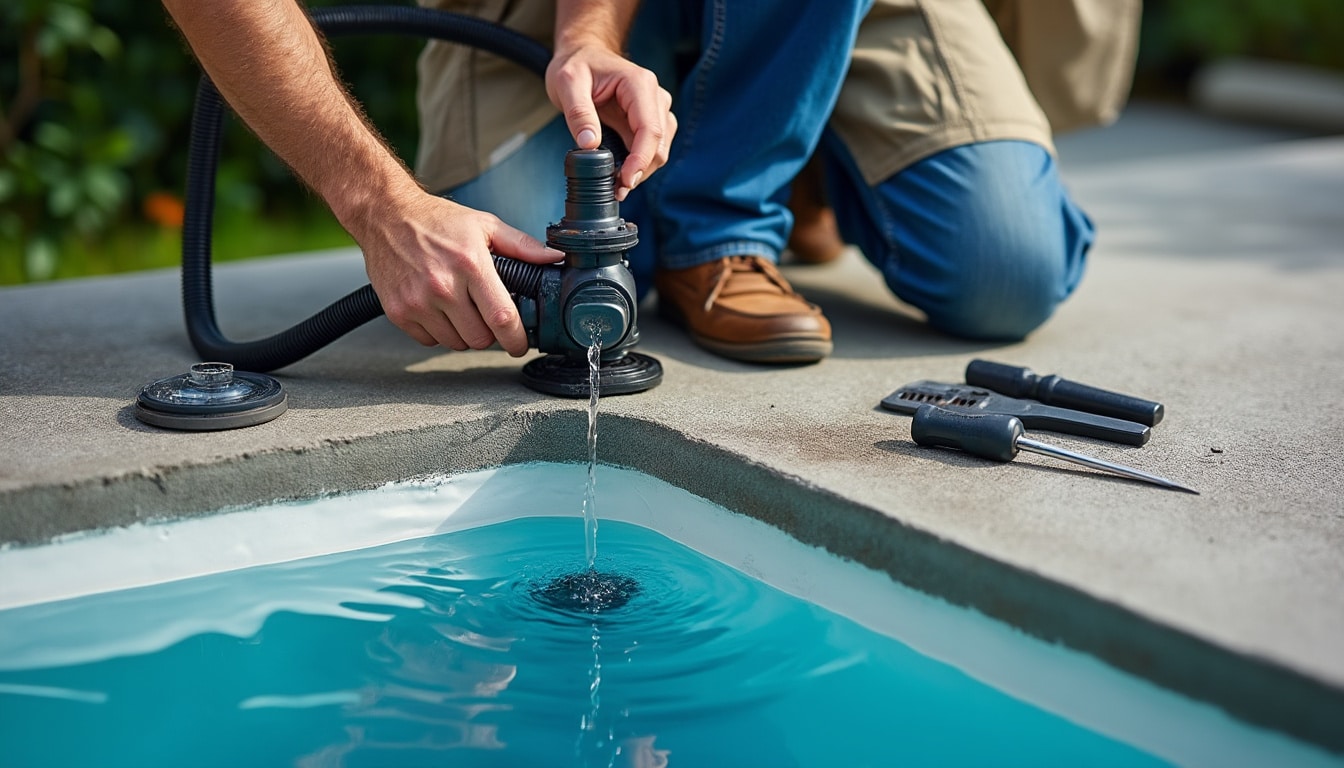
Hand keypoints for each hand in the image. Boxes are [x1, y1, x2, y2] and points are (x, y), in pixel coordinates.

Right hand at [356, 190, 562, 356]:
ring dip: (464, 333)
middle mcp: (443, 286)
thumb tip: (554, 257)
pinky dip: (438, 332)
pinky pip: (429, 341)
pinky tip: (438, 309)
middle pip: (480, 338)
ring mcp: (418, 301)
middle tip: (486, 315)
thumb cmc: (436, 220)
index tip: (520, 344)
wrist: (384, 215)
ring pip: (456, 342)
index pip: (502, 318)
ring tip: (460, 307)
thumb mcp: (484, 225)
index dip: (517, 339)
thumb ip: (522, 246)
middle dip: (490, 333)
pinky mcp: (398, 311)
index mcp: (470, 264)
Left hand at [546, 43, 674, 199]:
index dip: (640, 160)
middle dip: (639, 171)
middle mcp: (655, 97)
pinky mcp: (650, 121)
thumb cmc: (576, 65)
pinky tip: (619, 174)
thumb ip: (579, 113)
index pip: (650, 130)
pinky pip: (651, 149)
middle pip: (659, 145)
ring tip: (614, 184)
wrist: (583, 54)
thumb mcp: (567, 83)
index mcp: (639, 84)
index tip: (624, 181)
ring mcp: (656, 109)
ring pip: (659, 151)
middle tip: (614, 189)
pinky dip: (637, 165)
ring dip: (640, 171)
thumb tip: (590, 145)